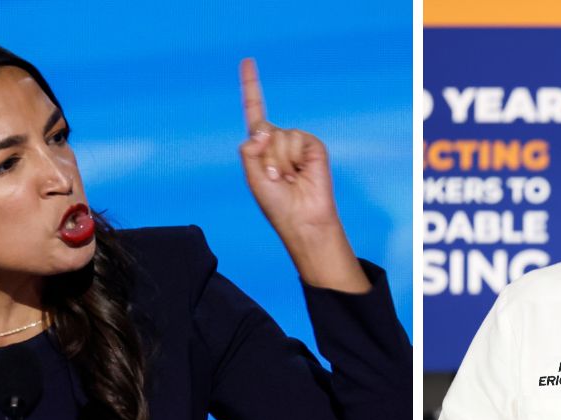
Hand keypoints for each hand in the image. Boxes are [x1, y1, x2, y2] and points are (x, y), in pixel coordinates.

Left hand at [238, 58, 338, 234]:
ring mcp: (297, 143)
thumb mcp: (253, 177)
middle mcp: (279, 140)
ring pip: (279, 136)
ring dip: (279, 162)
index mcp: (261, 146)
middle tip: (276, 179)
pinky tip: (301, 173)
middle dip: (265, 156)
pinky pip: (296, 140)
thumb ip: (249, 150)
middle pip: (262, 129)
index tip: (248, 60)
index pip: (255, 110)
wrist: (302, 218)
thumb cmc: (277, 203)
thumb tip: (264, 129)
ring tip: (289, 179)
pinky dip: (294, 159)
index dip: (251, 86)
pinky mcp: (313, 146)